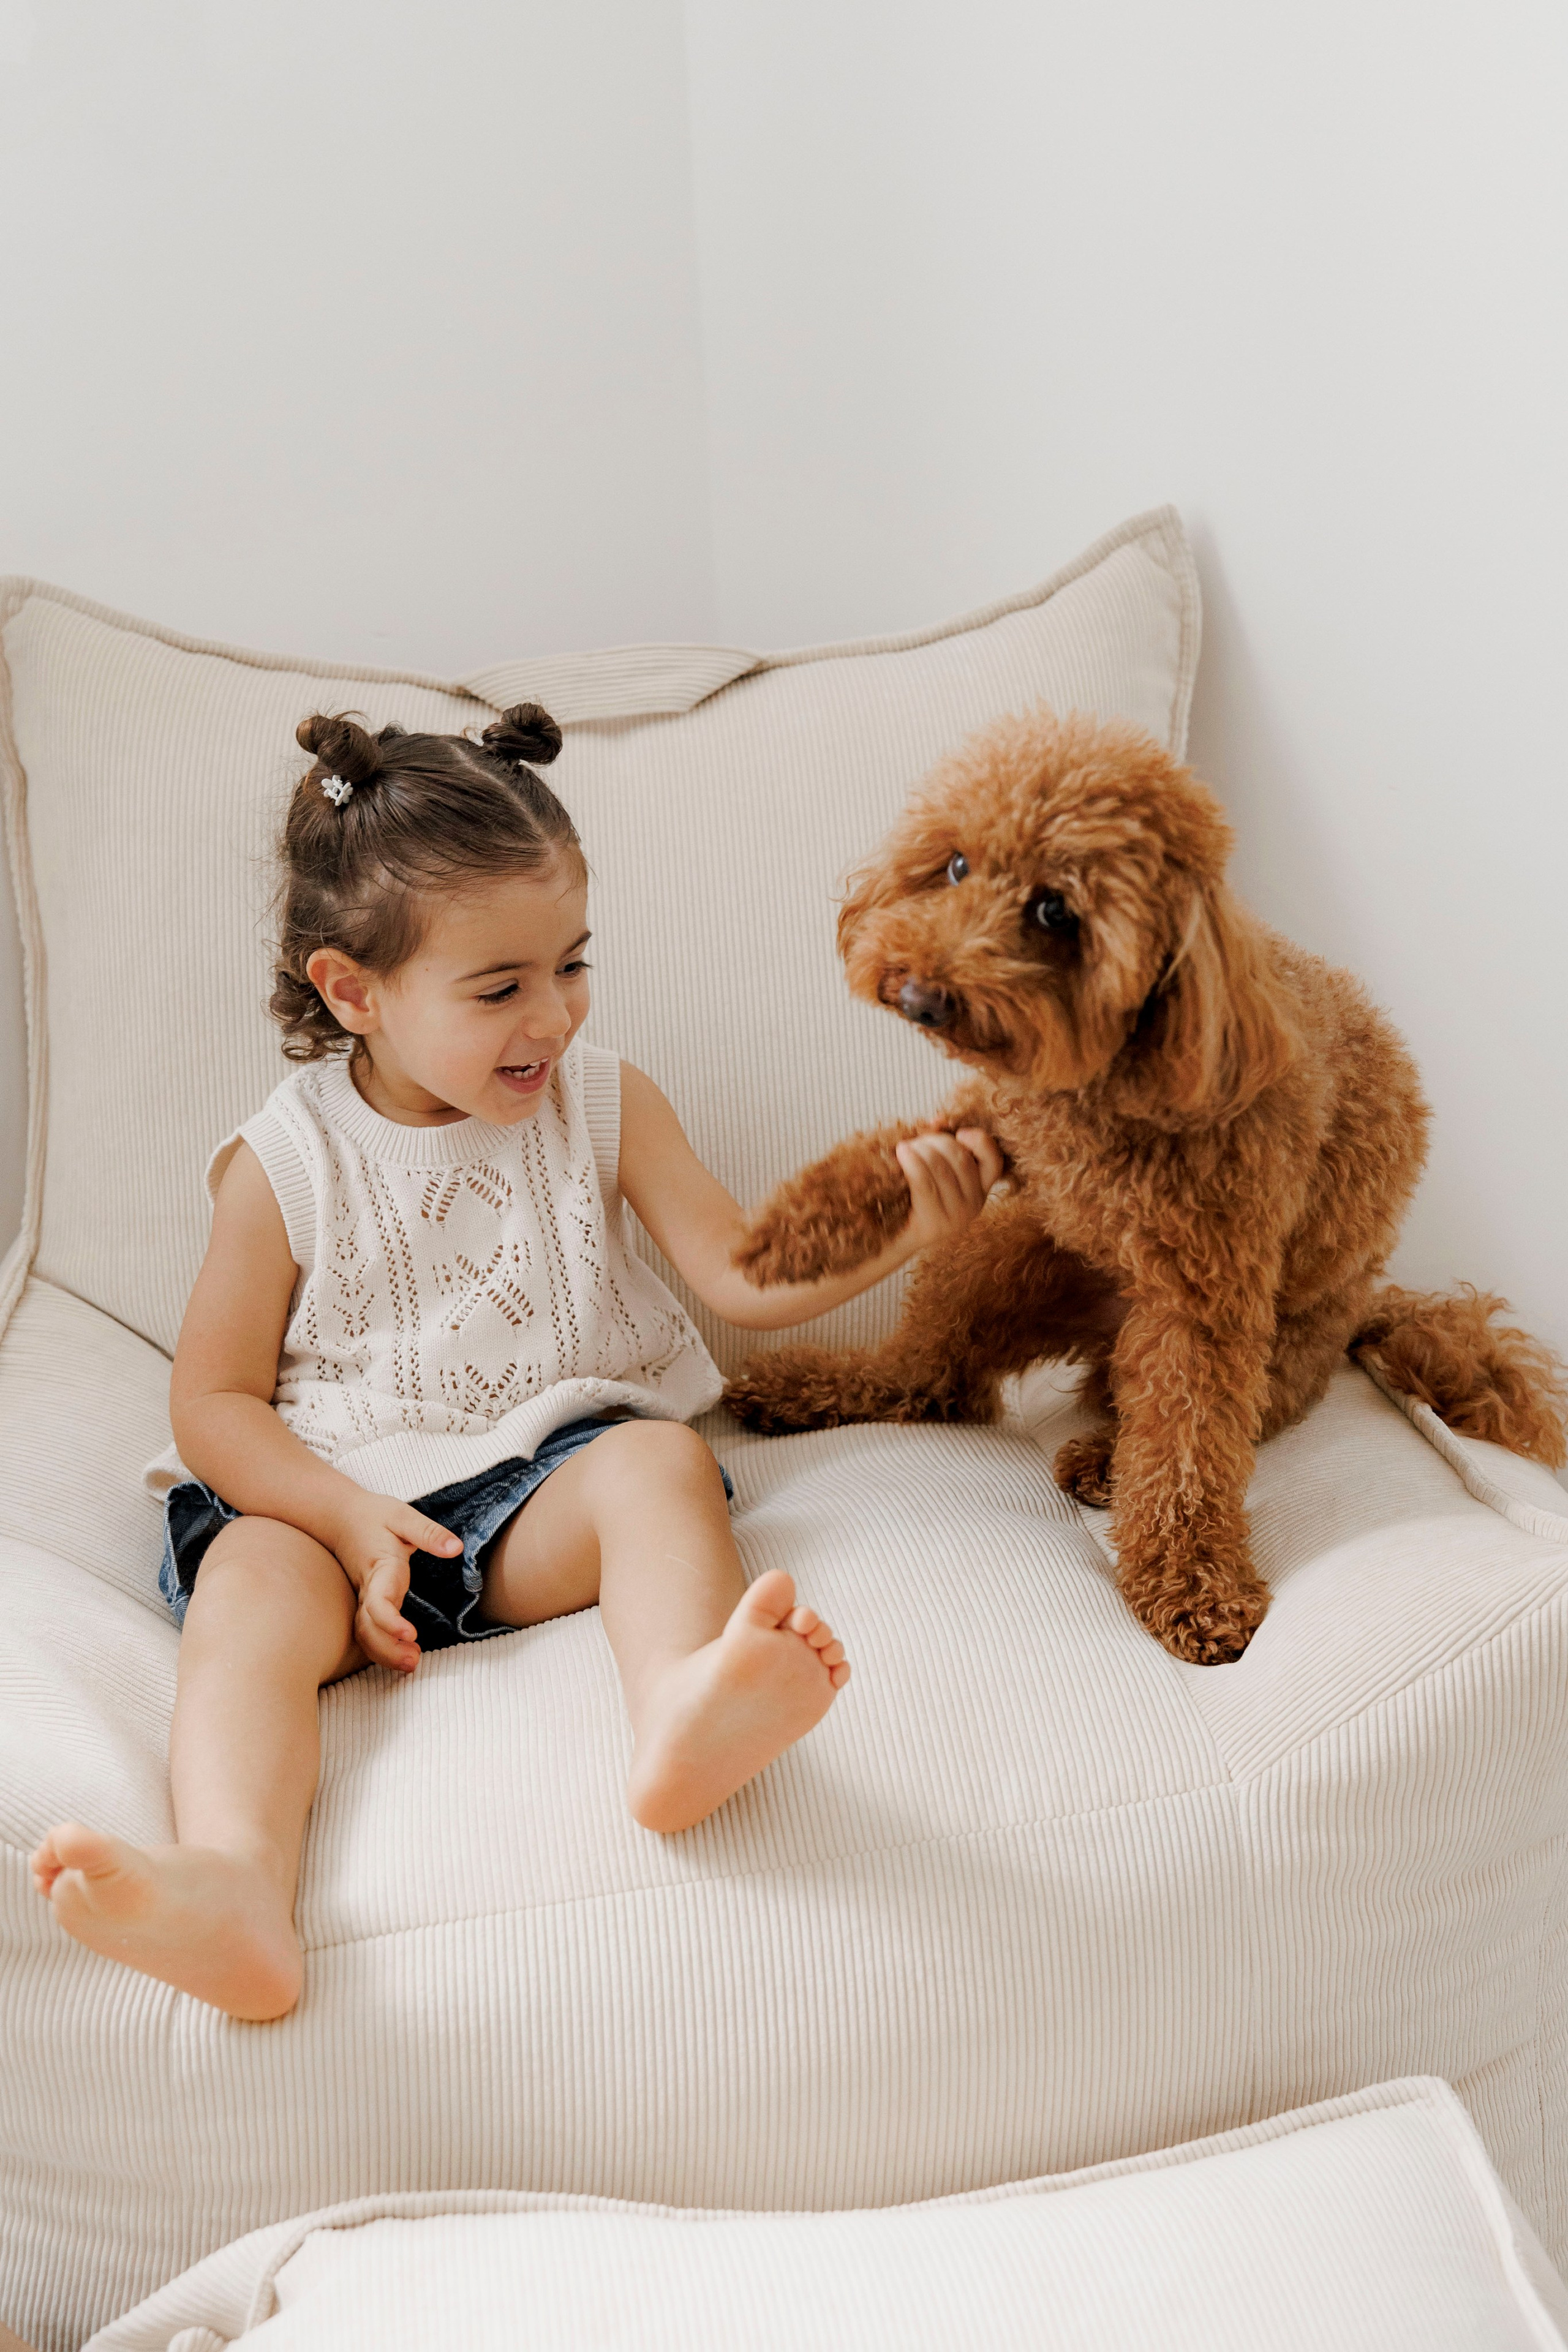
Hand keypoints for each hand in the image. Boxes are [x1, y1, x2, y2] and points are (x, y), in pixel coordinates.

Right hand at [329, 1493, 463, 1673]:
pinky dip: (380, 1647)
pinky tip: (400, 1656)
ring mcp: (364, 1597)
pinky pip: (367, 1630)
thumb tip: (456, 1548)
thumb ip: (428, 1532)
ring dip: (383, 1653)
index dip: (390, 1622)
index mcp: (380, 1568)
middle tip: (413, 1661)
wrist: (338, 1516)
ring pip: (364, 1634)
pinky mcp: (366, 1601)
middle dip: (387, 1649)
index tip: (410, 1634)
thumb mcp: (403, 1515)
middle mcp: (369, 1588)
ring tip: (411, 1664)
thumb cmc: (373, 1515)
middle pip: (368, 1628)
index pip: (378, 1602)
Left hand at [894, 1127, 1003, 1255]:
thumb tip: (939, 1120)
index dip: (979, 1140)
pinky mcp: (935, 1225)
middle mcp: (975, 1206)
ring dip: (920, 1149)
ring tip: (904, 1147)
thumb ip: (941, 1145)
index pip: (994, 1161)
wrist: (891, 1238)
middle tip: (915, 1142)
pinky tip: (901, 1152)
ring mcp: (956, 1218)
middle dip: (936, 1142)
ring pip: (942, 1167)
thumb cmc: (911, 1196)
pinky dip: (912, 1162)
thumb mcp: (932, 1168)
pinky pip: (924, 1182)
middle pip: (961, 1158)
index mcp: (981, 1190)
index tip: (960, 1132)